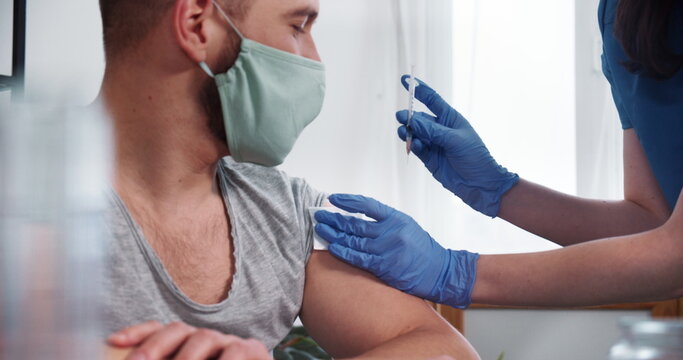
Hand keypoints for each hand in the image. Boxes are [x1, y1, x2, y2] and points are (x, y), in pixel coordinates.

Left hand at [107, 321, 270, 359]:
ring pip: (203, 338)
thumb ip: (166, 359)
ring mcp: (229, 342)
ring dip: (185, 357)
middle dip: (154, 345)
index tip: (113, 341)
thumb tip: (127, 354)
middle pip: (178, 329)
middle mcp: (206, 338)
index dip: (137, 333)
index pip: (159, 330)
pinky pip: (234, 352)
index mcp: (185, 344)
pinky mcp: (253, 350)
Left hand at [315, 194, 478, 308]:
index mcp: (396, 218)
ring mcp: (386, 250)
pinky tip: (332, 246)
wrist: (439, 271)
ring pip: (353, 240)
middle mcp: (390, 232)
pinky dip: (343, 252)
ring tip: (320, 228)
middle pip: (355, 223)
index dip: (347, 201)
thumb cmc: (421, 249)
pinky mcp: (383, 267)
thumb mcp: (406, 226)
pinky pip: (358, 258)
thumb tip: (354, 216)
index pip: (367, 204)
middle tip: (319, 214)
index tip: (332, 199)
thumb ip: (383, 221)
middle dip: (334, 218)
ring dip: (334, 234)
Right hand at [397, 75, 518, 216]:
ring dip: (408, 131)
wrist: (481, 184)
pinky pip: (417, 148)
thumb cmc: (475, 157)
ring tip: (404, 132)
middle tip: (402, 117)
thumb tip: (412, 120)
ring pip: (415, 133)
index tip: (405, 79)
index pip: (431, 99)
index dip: (418, 89)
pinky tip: (415, 146)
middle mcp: (440, 129)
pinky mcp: (429, 158)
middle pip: (419, 118)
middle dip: (409, 116)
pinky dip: (414, 146)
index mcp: (450, 118)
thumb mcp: (455, 140)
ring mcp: (434, 144)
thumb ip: (433, 130)